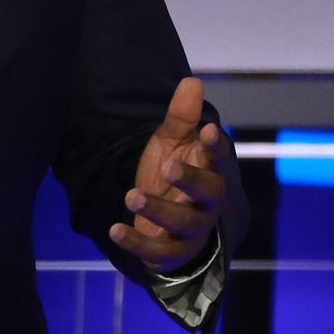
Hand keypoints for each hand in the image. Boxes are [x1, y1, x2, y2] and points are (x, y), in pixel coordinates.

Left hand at [108, 76, 233, 275]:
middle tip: (169, 167)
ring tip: (131, 194)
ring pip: (183, 223)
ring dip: (158, 209)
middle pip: (209, 192)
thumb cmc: (173, 174)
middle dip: (191, 180)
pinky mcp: (171, 252)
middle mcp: (207, 202)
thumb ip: (182, 116)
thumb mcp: (173, 143)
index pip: (219, 158)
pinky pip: (157, 252)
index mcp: (210, 171)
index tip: (206, 130)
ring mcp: (192, 230)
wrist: (167, 224)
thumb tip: (193, 81)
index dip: (215, 145)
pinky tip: (115, 230)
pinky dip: (136, 242)